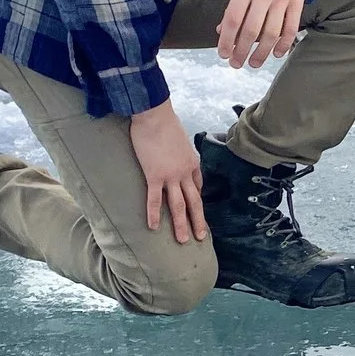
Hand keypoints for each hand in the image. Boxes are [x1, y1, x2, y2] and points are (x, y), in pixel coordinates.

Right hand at [128, 102, 206, 242]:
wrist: (154, 114)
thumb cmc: (164, 122)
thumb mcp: (179, 138)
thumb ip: (179, 152)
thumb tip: (174, 154)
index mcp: (192, 163)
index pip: (197, 186)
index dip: (197, 199)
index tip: (196, 210)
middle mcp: (185, 172)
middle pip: (194, 201)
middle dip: (198, 221)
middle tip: (200, 237)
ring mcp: (171, 176)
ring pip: (179, 205)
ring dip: (181, 224)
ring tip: (183, 241)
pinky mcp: (154, 175)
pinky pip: (155, 199)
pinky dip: (155, 214)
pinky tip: (154, 227)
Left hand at [218, 0, 315, 68]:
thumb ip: (234, 5)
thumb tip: (223, 30)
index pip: (233, 20)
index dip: (227, 40)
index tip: (223, 54)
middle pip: (251, 30)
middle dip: (241, 51)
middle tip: (236, 64)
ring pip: (271, 33)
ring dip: (261, 53)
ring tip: (254, 63)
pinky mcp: (298, 2)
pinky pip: (291, 28)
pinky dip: (284, 44)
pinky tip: (276, 54)